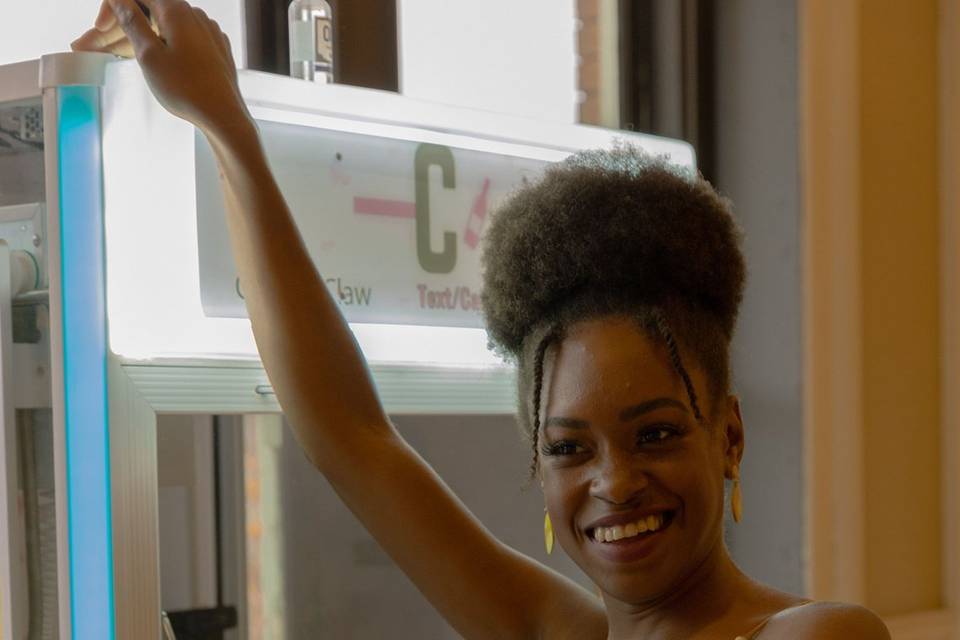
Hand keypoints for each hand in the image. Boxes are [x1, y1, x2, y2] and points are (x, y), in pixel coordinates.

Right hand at [70, 0, 251, 137]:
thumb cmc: (186, 88)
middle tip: (96, 48)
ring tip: (116, 56)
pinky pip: (183, 40)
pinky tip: (152, 61)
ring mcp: (207, 32)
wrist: (223, 115)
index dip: (112, 9)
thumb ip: (132, 21)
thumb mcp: (148, 54)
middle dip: (121, 28)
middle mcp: (194, 15)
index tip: (100, 31)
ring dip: (140, 38)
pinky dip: (163, 46)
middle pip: (149, 12)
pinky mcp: (214, 49)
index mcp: (176, 10)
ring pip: (165, 28)